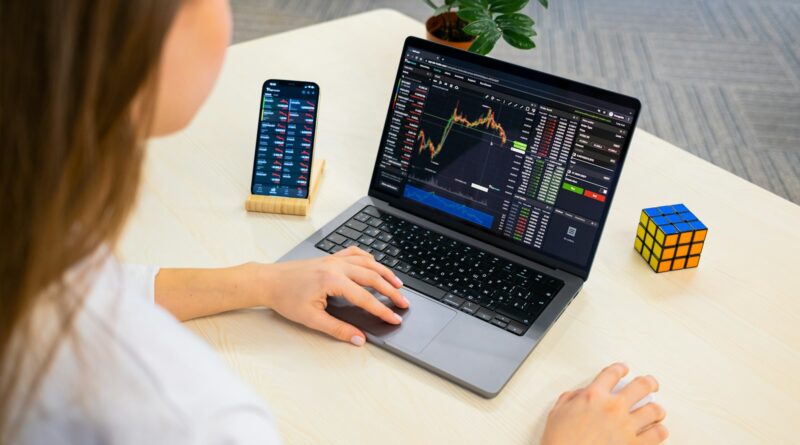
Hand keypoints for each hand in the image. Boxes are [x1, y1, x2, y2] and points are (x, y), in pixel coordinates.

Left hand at [258, 246, 406, 345]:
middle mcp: (336, 266)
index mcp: (333, 280)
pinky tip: (374, 264)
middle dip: (390, 290)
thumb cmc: (285, 298)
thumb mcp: (311, 319)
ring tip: (397, 284)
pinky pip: (355, 253)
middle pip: (372, 276)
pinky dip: (368, 258)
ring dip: (384, 272)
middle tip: (403, 302)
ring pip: (367, 262)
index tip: (394, 318)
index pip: (365, 298)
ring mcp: (333, 259)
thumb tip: (358, 338)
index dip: (382, 310)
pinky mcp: (329, 258)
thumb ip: (337, 330)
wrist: (268, 281)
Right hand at [540, 363, 667, 444]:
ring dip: (656, 409)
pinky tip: (657, 430)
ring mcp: (626, 426)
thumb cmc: (560, 441)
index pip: (612, 374)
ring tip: (656, 410)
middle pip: (640, 385)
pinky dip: (659, 431)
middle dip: (649, 382)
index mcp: (593, 396)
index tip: (623, 369)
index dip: (620, 368)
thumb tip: (581, 394)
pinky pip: (657, 434)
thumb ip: (572, 398)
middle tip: (651, 383)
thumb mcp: (558, 412)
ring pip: (654, 410)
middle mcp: (613, 408)